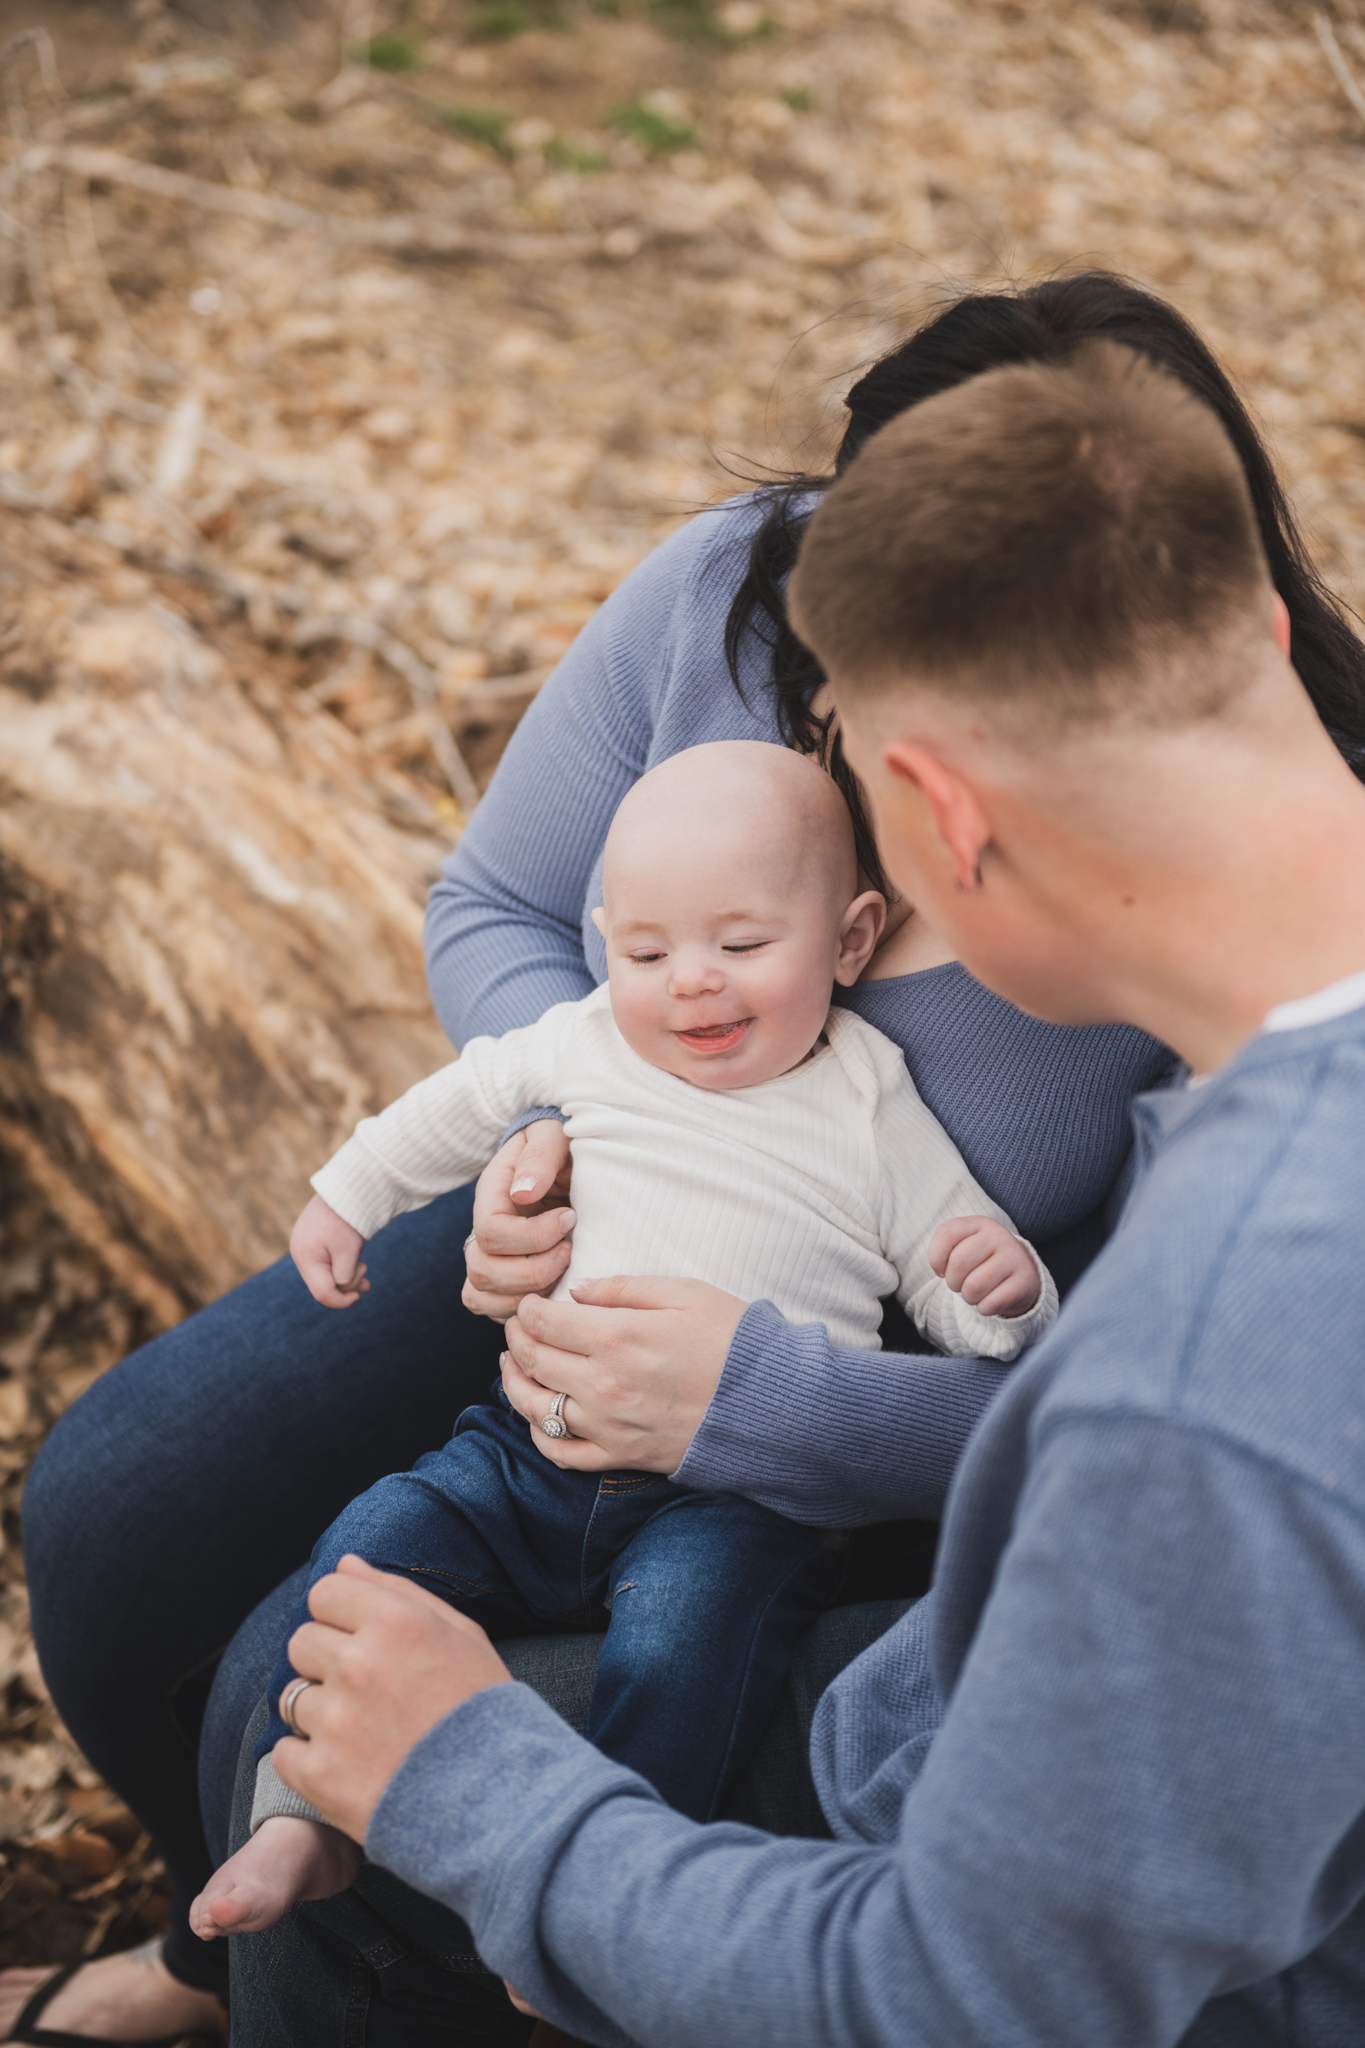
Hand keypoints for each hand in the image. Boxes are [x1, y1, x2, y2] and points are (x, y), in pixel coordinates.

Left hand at [272, 1557, 512, 1843]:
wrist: (498, 1801)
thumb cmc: (483, 1709)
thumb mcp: (460, 1634)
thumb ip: (397, 1591)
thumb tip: (345, 1563)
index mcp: (395, 1621)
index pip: (325, 1592)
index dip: (340, 1614)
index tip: (360, 1638)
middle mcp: (358, 1663)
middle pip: (301, 1640)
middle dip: (325, 1659)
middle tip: (365, 1689)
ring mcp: (335, 1720)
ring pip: (293, 1696)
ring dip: (320, 1710)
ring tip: (363, 1732)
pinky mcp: (320, 1775)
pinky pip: (283, 1751)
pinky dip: (308, 1758)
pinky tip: (349, 1764)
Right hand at [291, 1194, 368, 1307]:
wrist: (344, 1189)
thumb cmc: (346, 1220)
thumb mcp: (348, 1251)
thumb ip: (344, 1276)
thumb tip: (343, 1289)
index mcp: (306, 1257)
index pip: (322, 1292)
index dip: (341, 1301)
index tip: (358, 1297)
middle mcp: (300, 1255)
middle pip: (323, 1285)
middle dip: (346, 1285)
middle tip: (365, 1272)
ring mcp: (304, 1248)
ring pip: (326, 1276)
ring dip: (347, 1276)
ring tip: (364, 1267)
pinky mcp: (312, 1244)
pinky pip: (326, 1264)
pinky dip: (342, 1267)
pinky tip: (357, 1266)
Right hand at [462, 1121, 574, 1323]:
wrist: (572, 1161)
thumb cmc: (565, 1144)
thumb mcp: (555, 1135)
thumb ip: (539, 1156)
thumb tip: (523, 1194)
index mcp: (492, 1194)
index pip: (490, 1230)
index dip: (532, 1235)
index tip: (569, 1217)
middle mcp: (484, 1231)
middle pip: (482, 1270)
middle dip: (533, 1270)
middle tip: (571, 1248)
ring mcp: (492, 1258)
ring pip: (483, 1296)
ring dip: (529, 1294)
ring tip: (566, 1270)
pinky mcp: (507, 1282)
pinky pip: (497, 1311)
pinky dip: (525, 1311)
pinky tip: (558, 1289)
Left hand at [499, 1275, 746, 1471]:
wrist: (771, 1404)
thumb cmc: (733, 1340)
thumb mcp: (685, 1293)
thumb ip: (623, 1288)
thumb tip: (575, 1293)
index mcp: (617, 1338)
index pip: (542, 1322)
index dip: (527, 1309)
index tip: (530, 1304)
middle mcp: (604, 1385)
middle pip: (533, 1360)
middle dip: (517, 1338)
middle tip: (518, 1326)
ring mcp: (610, 1426)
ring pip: (536, 1408)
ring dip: (515, 1382)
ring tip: (514, 1365)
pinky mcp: (621, 1456)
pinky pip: (562, 1453)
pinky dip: (540, 1435)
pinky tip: (538, 1415)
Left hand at [928, 1215, 1039, 1317]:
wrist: (1021, 1276)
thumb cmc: (982, 1262)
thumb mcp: (963, 1247)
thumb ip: (943, 1250)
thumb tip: (941, 1271)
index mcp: (979, 1224)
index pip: (947, 1233)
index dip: (936, 1257)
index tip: (942, 1269)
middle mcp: (999, 1236)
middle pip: (958, 1263)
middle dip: (952, 1282)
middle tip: (961, 1284)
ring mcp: (1014, 1258)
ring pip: (974, 1286)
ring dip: (968, 1297)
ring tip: (975, 1293)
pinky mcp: (1025, 1281)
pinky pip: (991, 1303)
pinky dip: (984, 1308)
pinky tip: (990, 1301)